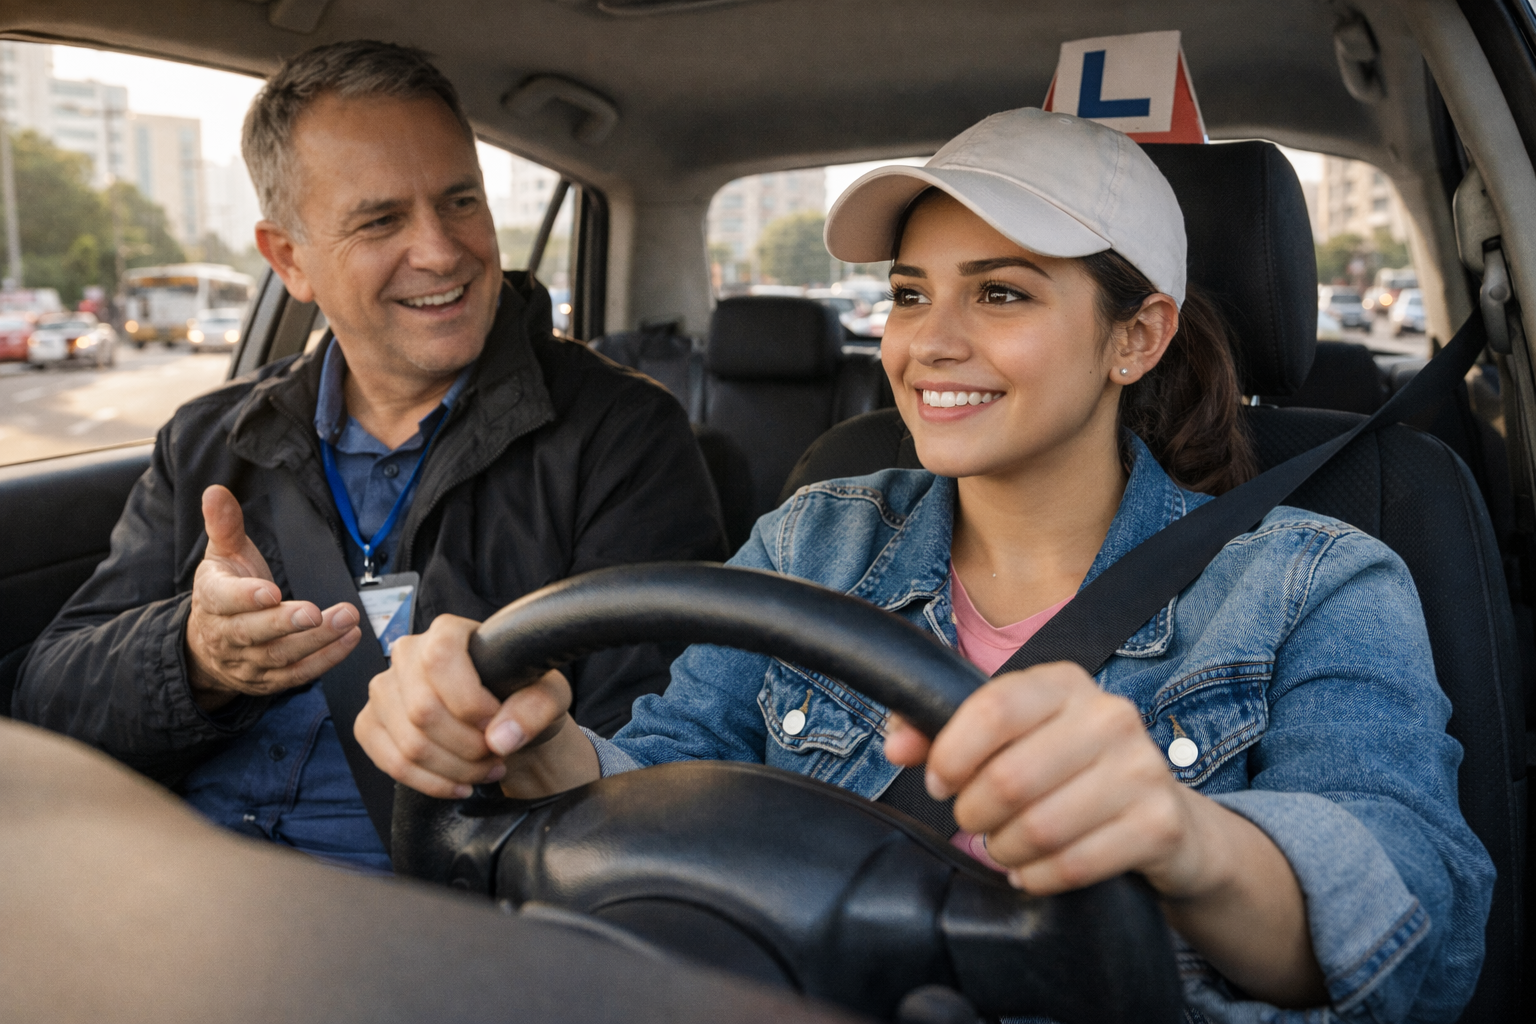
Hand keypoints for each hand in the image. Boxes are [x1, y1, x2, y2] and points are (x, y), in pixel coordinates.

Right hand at [185, 485, 361, 709]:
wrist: (208, 647)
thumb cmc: (224, 591)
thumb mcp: (222, 556)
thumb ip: (225, 525)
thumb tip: (215, 490)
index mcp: (212, 600)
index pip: (223, 601)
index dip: (245, 598)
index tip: (269, 591)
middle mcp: (227, 636)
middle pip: (254, 633)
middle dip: (286, 623)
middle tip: (316, 612)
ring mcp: (248, 662)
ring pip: (281, 656)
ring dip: (317, 641)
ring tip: (348, 619)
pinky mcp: (269, 681)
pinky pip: (299, 674)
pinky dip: (326, 659)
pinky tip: (351, 639)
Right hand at [355, 614, 594, 798]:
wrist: (504, 721)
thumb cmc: (523, 697)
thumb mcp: (549, 694)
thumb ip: (536, 707)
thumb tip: (500, 737)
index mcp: (447, 631)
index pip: (440, 659)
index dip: (468, 701)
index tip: (495, 723)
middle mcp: (407, 653)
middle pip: (423, 710)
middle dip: (467, 747)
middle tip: (497, 754)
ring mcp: (384, 689)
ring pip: (409, 744)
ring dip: (454, 770)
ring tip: (485, 768)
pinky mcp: (372, 723)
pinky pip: (390, 762)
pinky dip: (430, 783)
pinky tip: (458, 784)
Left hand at [887, 662, 1327, 1005]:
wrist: (1164, 822)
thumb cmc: (1067, 773)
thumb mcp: (1010, 739)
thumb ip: (941, 731)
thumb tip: (896, 746)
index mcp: (1063, 683)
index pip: (992, 708)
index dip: (951, 754)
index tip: (940, 783)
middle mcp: (1109, 715)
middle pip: (1009, 776)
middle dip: (974, 813)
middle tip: (974, 824)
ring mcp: (1142, 768)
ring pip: (1040, 825)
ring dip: (1004, 848)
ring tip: (1002, 846)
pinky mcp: (1159, 823)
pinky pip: (1074, 863)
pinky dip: (1038, 877)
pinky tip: (1031, 871)